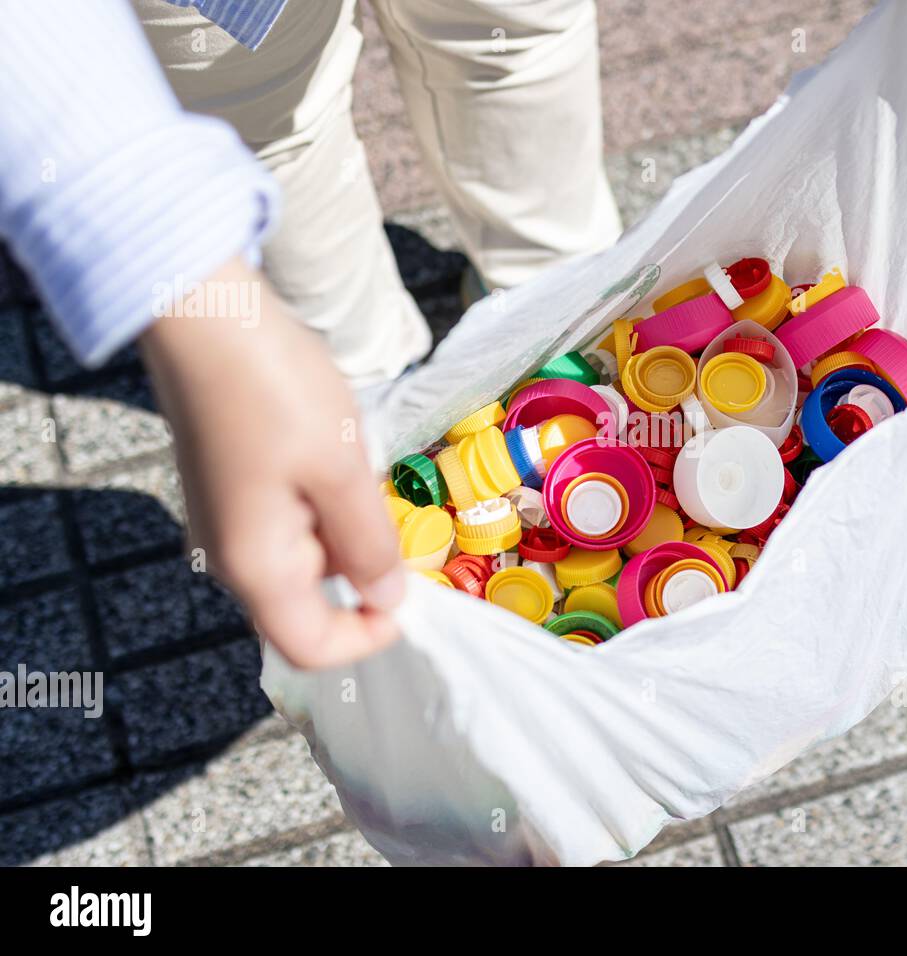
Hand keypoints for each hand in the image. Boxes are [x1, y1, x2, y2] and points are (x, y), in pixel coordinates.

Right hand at [140, 257, 404, 668]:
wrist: (202, 314)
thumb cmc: (275, 391)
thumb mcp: (342, 471)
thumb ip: (368, 543)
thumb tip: (389, 599)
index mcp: (255, 567)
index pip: (312, 647)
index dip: (369, 637)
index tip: (415, 595)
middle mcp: (231, 556)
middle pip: (309, 601)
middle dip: (364, 569)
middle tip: (394, 506)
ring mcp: (227, 520)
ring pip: (304, 555)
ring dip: (347, 527)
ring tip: (359, 462)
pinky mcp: (231, 485)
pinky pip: (290, 518)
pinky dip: (325, 499)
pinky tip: (338, 448)